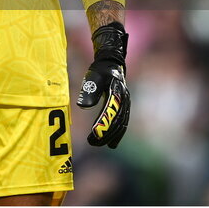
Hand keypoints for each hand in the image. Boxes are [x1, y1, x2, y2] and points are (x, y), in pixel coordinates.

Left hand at [76, 22, 129, 147]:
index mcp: (116, 92)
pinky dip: (119, 131)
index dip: (102, 124)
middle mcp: (123, 99)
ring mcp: (126, 103)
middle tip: (94, 143)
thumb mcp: (93, 78)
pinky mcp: (124, 105)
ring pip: (122, 122)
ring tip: (105, 145)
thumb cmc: (100, 70)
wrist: (112, 62)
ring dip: (114, 135)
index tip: (93, 134)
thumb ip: (89, 91)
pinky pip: (124, 121)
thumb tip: (83, 106)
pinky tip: (113, 141)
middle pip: (117, 120)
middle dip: (107, 133)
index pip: (109, 112)